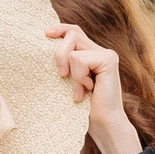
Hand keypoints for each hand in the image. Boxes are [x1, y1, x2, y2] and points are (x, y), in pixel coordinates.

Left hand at [45, 24, 140, 153]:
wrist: (103, 124)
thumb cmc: (83, 107)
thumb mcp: (68, 81)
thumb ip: (64, 62)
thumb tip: (46, 42)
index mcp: (92, 53)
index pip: (74, 31)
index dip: (60, 29)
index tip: (45, 33)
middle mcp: (101, 50)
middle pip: (72, 34)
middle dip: (59, 54)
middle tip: (61, 76)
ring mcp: (106, 54)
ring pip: (73, 47)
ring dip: (71, 71)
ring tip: (80, 89)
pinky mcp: (109, 60)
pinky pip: (80, 59)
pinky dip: (79, 77)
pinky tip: (88, 90)